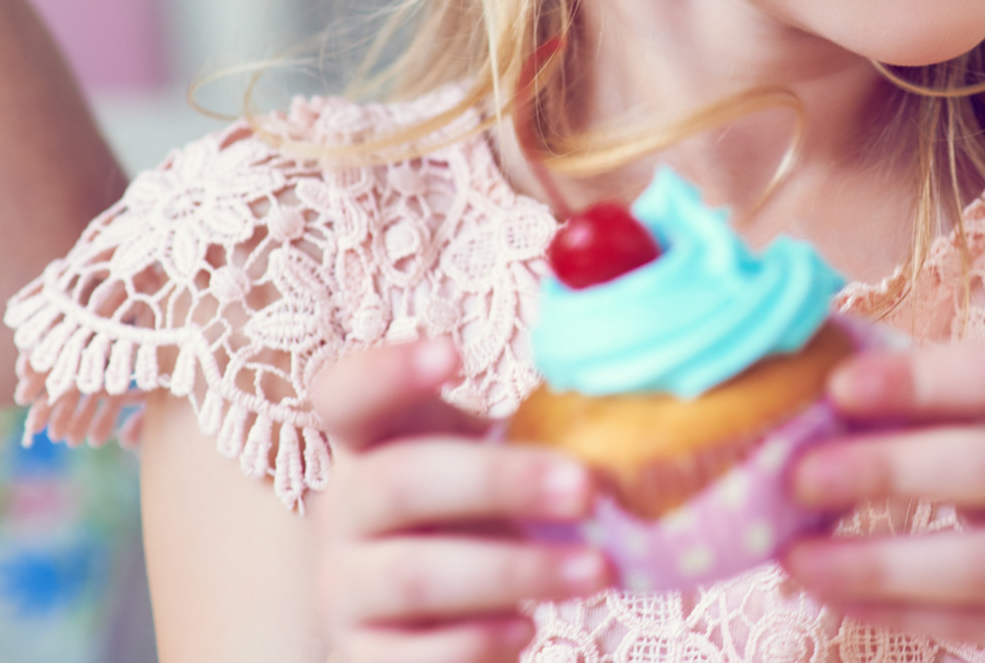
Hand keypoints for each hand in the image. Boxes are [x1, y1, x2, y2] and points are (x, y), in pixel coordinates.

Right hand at [312, 339, 612, 662]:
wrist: (431, 617)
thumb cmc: (476, 513)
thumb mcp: (491, 461)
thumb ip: (533, 430)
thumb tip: (641, 399)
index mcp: (371, 443)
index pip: (347, 394)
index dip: (388, 370)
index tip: (453, 352)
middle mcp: (342, 511)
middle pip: (397, 482)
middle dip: (498, 481)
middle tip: (585, 487)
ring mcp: (344, 588)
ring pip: (415, 575)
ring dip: (516, 570)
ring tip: (597, 569)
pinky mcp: (362, 655)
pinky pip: (413, 655)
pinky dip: (476, 642)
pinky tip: (527, 627)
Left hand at [782, 341, 984, 662]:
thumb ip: (972, 415)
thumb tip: (834, 406)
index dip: (924, 377)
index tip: (840, 387)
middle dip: (889, 468)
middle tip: (799, 473)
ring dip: (880, 560)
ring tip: (797, 555)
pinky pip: (984, 624)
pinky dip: (902, 610)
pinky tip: (840, 594)